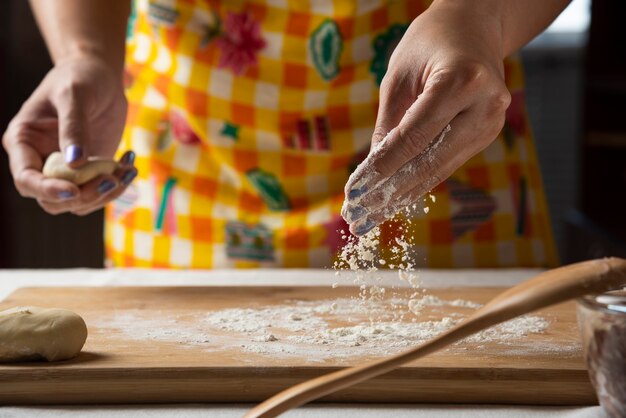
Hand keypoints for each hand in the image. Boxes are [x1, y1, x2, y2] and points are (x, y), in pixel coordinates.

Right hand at [2, 54, 135, 214]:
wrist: (100, 76)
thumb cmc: (80, 78)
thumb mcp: (75, 95)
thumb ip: (73, 126)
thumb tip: (74, 163)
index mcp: (24, 141)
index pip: (26, 179)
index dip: (47, 190)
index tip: (75, 190)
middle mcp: (40, 160)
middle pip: (52, 199)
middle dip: (84, 196)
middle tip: (112, 180)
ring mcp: (66, 169)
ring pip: (79, 202)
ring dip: (105, 195)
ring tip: (127, 170)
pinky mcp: (89, 172)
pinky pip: (99, 192)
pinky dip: (117, 186)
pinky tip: (130, 165)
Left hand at [342, 1, 510, 235]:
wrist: (474, 27)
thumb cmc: (430, 42)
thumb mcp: (398, 76)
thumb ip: (388, 124)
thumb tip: (373, 170)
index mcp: (462, 81)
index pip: (414, 137)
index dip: (382, 168)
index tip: (355, 192)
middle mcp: (485, 106)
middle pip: (430, 161)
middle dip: (390, 192)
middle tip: (358, 216)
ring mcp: (491, 123)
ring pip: (440, 169)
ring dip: (402, 195)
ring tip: (370, 216)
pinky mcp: (487, 134)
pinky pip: (447, 163)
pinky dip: (419, 182)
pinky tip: (395, 200)